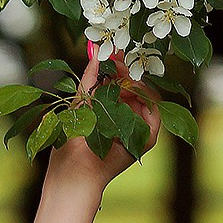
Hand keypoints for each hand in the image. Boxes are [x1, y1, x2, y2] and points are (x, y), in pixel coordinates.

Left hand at [47, 44, 162, 190]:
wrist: (73, 172)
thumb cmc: (68, 144)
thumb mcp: (78, 103)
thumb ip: (89, 78)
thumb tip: (94, 50)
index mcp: (107, 111)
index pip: (120, 84)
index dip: (117, 67)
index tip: (111, 53)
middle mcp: (124, 119)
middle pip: (134, 88)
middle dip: (126, 71)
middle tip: (117, 59)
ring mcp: (135, 129)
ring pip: (146, 97)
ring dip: (135, 82)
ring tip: (122, 74)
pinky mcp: (145, 140)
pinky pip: (154, 113)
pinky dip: (146, 98)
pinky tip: (132, 88)